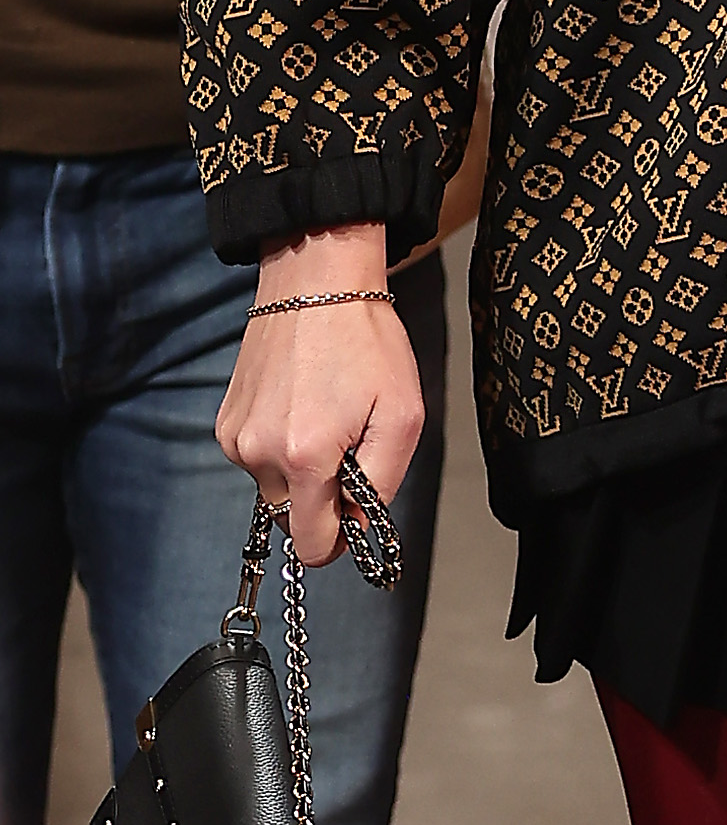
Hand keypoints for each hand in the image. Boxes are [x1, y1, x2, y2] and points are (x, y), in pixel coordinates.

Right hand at [216, 222, 423, 566]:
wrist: (316, 279)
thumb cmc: (366, 340)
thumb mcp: (402, 415)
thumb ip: (381, 484)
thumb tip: (355, 524)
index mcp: (304, 458)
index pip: (312, 545)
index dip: (340, 534)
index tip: (355, 504)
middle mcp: (258, 454)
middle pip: (293, 514)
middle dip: (322, 492)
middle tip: (348, 439)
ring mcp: (236, 437)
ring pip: (275, 484)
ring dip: (301, 464)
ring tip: (325, 409)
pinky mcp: (226, 419)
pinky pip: (257, 455)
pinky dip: (280, 441)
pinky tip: (300, 399)